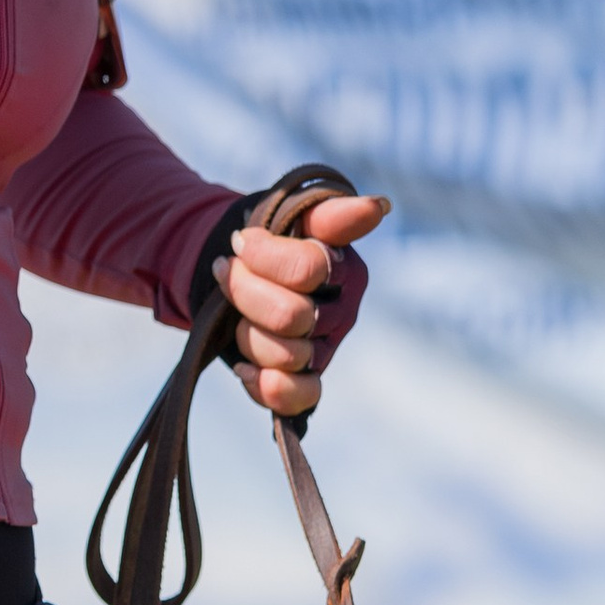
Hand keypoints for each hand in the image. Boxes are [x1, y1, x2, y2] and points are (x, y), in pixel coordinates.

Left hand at [218, 195, 387, 416]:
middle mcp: (341, 314)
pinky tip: (246, 369)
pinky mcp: (306, 383)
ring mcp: (324, 351)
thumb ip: (333, 214)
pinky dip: (269, 387)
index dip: (264, 257)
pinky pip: (300, 398)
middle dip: (245, 293)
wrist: (244, 274)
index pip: (307, 269)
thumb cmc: (275, 243)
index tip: (240, 242)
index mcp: (346, 271)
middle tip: (225, 273)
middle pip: (290, 316)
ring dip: (247, 334)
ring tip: (236, 315)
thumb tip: (378, 207)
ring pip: (285, 356)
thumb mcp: (298, 219)